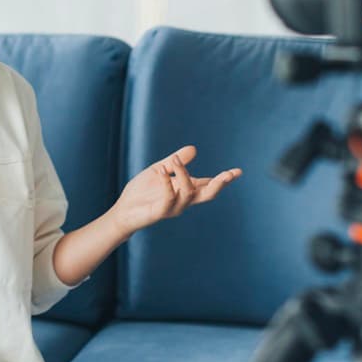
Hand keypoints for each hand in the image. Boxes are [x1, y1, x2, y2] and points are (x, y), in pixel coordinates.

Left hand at [111, 145, 241, 233]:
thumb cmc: (142, 192)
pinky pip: (169, 198)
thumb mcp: (160, 170)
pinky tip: (163, 172)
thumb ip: (176, 162)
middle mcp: (183, 200)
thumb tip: (194, 149)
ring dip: (184, 175)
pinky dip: (168, 184)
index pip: (208, 184)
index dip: (223, 178)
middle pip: (207, 194)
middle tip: (230, 174)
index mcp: (185, 189)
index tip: (238, 171)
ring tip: (175, 160)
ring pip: (188, 193)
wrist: (124, 210)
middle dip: (220, 184)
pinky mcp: (160, 212)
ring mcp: (173, 207)